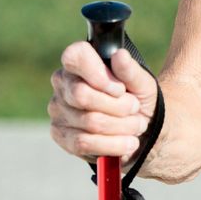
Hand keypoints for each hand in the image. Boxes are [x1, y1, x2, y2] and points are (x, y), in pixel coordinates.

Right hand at [49, 42, 157, 162]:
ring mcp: (58, 111)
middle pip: (81, 94)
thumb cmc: (137, 100)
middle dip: (117, 105)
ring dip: (121, 126)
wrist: (140, 130)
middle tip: (135, 108)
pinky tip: (128, 143)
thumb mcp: (142, 84)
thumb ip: (130, 70)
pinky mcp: (61, 136)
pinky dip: (112, 144)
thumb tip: (119, 55)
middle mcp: (63, 85)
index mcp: (79, 64)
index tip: (120, 88)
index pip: (74, 56)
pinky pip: (84, 143)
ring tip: (137, 126)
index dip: (97, 73)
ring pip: (88, 121)